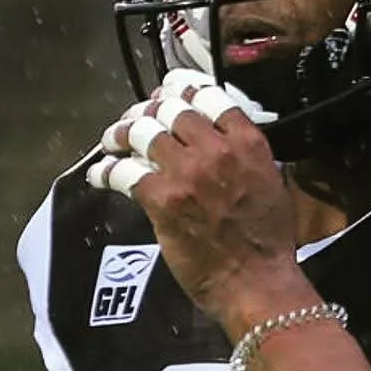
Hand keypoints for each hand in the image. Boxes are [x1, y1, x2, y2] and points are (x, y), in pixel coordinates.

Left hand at [92, 74, 316, 335]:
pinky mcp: (161, 200)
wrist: (255, 282)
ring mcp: (186, 173)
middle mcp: (215, 150)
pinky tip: (100, 175)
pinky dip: (107, 171)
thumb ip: (245, 155)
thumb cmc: (268, 242)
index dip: (180, 87)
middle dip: (148, 110)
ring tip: (112, 141)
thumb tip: (221, 140)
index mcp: (247, 143)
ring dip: (121, 133)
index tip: (166, 93)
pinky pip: (124, 172)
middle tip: (135, 120)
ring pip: (142, 132)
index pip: (207, 94)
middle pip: (170, 108)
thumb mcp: (270, 183)